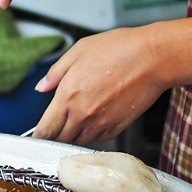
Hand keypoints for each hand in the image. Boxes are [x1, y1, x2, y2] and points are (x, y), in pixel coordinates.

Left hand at [31, 26, 168, 145]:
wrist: (154, 58)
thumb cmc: (120, 49)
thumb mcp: (79, 51)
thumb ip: (56, 73)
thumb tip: (41, 87)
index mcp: (67, 96)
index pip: (45, 129)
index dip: (38, 136)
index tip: (37, 136)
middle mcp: (82, 115)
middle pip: (59, 140)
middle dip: (54, 136)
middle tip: (55, 128)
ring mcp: (100, 124)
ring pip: (78, 142)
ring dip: (73, 136)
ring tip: (76, 122)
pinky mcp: (116, 128)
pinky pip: (97, 140)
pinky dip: (91, 135)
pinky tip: (94, 120)